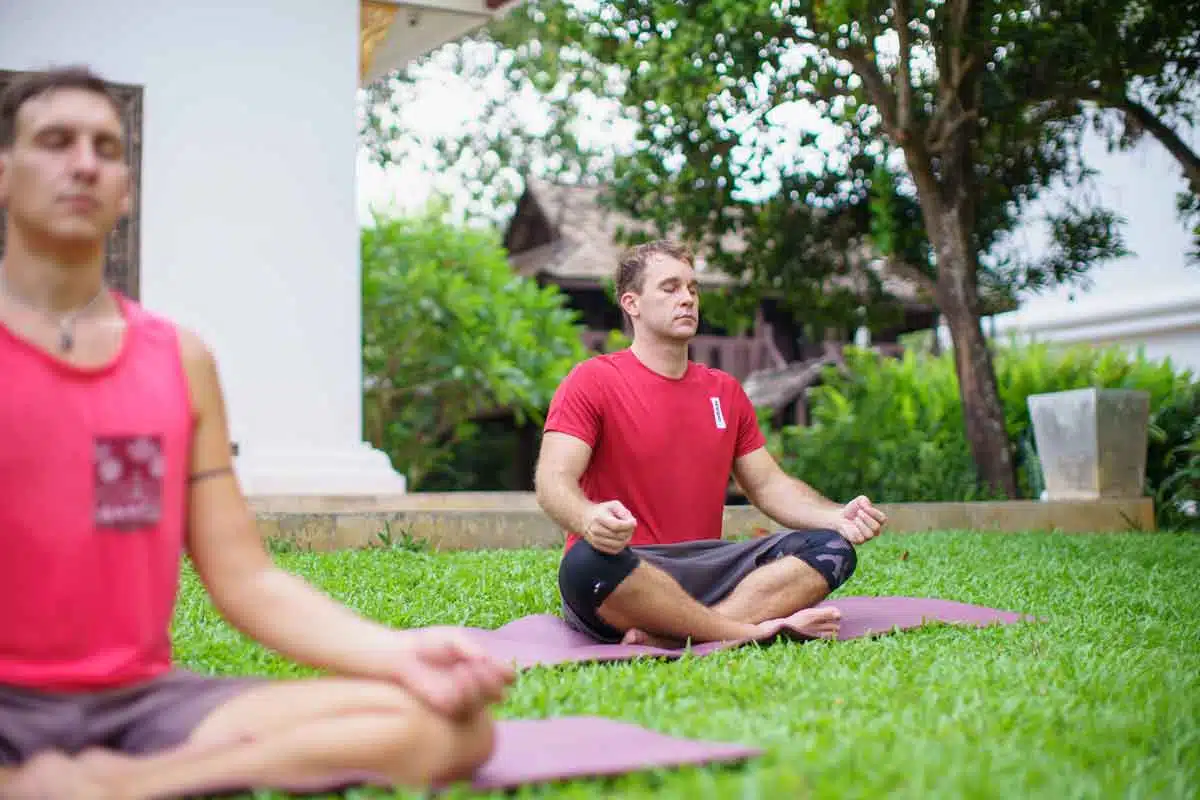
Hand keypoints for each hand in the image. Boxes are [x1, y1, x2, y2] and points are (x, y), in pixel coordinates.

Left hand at [387, 629, 514, 719]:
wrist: (403, 657)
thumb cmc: (429, 644)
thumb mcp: (453, 639)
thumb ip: (469, 648)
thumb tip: (485, 659)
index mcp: (484, 669)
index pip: (507, 676)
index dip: (506, 673)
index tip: (494, 662)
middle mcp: (476, 687)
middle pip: (499, 693)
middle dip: (492, 681)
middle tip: (478, 667)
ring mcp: (463, 699)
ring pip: (481, 703)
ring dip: (477, 687)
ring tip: (462, 669)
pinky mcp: (446, 709)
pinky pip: (462, 709)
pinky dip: (461, 695)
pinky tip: (452, 682)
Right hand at [581, 499, 636, 553]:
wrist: (584, 518)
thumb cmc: (602, 510)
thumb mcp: (613, 505)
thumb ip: (624, 512)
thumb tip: (633, 523)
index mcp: (599, 517)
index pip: (617, 526)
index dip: (628, 525)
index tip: (633, 522)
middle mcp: (595, 530)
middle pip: (619, 536)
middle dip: (629, 531)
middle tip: (630, 526)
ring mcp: (595, 539)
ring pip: (618, 544)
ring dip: (626, 539)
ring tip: (626, 532)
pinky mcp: (597, 546)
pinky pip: (614, 550)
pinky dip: (621, 545)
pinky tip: (621, 538)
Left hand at [833, 495, 886, 544]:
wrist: (840, 517)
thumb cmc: (853, 509)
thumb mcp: (859, 501)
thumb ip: (865, 501)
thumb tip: (866, 507)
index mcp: (878, 520)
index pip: (882, 518)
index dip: (873, 512)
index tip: (864, 507)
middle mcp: (875, 530)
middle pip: (876, 527)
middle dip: (865, 518)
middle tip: (858, 513)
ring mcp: (867, 537)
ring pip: (869, 534)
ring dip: (860, 524)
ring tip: (855, 519)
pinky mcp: (859, 542)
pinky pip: (860, 539)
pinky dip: (853, 531)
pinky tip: (850, 526)